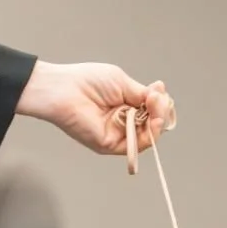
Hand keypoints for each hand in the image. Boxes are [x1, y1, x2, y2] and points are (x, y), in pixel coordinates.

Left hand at [17, 61, 174, 156]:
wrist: (65, 91)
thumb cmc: (87, 82)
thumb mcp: (123, 83)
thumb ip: (142, 95)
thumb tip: (161, 97)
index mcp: (125, 105)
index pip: (150, 109)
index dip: (158, 102)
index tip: (158, 90)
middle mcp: (123, 122)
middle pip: (152, 123)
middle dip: (160, 110)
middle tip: (157, 98)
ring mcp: (118, 134)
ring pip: (148, 135)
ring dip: (157, 122)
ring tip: (156, 107)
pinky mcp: (111, 145)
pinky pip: (136, 145)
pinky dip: (149, 135)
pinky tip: (153, 121)